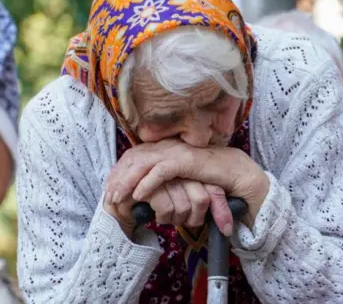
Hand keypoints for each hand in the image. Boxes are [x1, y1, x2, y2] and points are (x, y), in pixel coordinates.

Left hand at [107, 139, 269, 228]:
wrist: (234, 171)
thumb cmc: (207, 176)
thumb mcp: (180, 177)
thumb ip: (163, 179)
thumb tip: (143, 190)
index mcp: (164, 148)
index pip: (134, 156)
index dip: (120, 171)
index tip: (110, 187)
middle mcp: (167, 146)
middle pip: (134, 158)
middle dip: (119, 177)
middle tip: (108, 195)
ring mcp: (175, 151)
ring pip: (143, 164)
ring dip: (128, 182)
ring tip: (118, 197)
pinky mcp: (185, 160)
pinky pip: (161, 171)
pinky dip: (148, 183)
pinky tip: (139, 195)